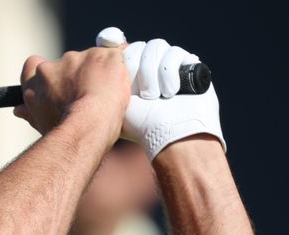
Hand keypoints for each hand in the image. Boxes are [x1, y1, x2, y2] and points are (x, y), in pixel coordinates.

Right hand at [14, 44, 129, 138]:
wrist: (89, 126)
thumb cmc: (64, 130)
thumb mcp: (41, 123)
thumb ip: (30, 112)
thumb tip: (18, 110)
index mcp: (37, 80)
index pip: (34, 64)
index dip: (45, 70)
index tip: (55, 81)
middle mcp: (57, 64)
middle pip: (68, 62)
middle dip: (77, 74)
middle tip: (87, 94)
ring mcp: (82, 57)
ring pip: (93, 59)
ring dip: (99, 71)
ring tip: (107, 94)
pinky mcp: (106, 55)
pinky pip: (117, 53)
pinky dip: (120, 64)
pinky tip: (122, 79)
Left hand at [99, 29, 224, 158]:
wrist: (172, 134)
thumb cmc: (141, 125)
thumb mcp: (116, 103)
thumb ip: (105, 82)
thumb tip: (100, 52)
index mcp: (131, 74)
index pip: (124, 50)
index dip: (125, 58)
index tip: (126, 76)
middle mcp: (149, 67)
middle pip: (139, 46)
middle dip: (140, 69)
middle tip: (145, 95)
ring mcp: (169, 65)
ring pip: (156, 46)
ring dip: (154, 73)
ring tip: (158, 96)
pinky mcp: (188, 64)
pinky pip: (175, 52)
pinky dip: (171, 72)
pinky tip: (172, 91)